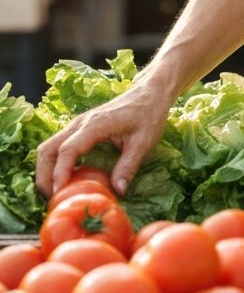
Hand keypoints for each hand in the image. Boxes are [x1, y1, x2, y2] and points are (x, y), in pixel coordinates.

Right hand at [35, 76, 175, 197]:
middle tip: (53, 198)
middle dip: (45, 176)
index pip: (67, 150)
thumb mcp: (144, 142)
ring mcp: (77, 124)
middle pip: (48, 150)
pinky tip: (66, 178)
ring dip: (46, 170)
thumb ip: (129, 166)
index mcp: (95, 125)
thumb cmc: (149, 114)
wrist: (150, 93)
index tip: (58, 193)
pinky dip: (54, 163)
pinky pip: (57, 145)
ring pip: (49, 147)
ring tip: (56, 192)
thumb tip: (118, 191)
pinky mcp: (79, 127)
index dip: (60, 173)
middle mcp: (80, 123)